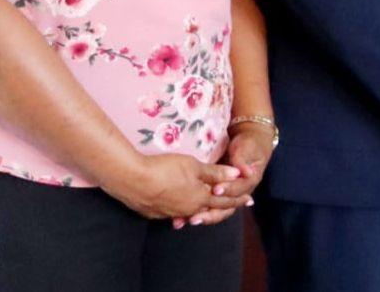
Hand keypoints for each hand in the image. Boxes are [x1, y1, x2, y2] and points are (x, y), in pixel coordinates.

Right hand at [104, 152, 246, 220]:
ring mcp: (168, 213)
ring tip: (207, 212)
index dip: (237, 198)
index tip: (249, 199)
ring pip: (189, 214)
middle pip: (208, 210)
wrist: (130, 179)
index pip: (223, 200)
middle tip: (235, 207)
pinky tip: (179, 211)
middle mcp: (186, 210)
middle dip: (223, 207)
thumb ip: (215, 172)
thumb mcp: (193, 166)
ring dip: (200, 212)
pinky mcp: (152, 213)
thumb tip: (238, 174)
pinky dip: (180, 212)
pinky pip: (171, 214)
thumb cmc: (165, 169)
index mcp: (199, 199)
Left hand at [180, 122, 276, 227]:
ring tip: (183, 221)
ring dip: (199, 217)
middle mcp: (236, 192)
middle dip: (209, 214)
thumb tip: (246, 172)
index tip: (215, 190)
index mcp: (248, 183)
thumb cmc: (248, 145)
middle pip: (224, 208)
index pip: (237, 192)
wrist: (249, 142)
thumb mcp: (246, 150)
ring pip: (212, 210)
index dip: (227, 191)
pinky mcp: (213, 192)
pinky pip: (203, 205)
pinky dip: (190, 212)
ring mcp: (224, 193)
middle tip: (195, 218)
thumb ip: (243, 161)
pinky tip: (178, 219)